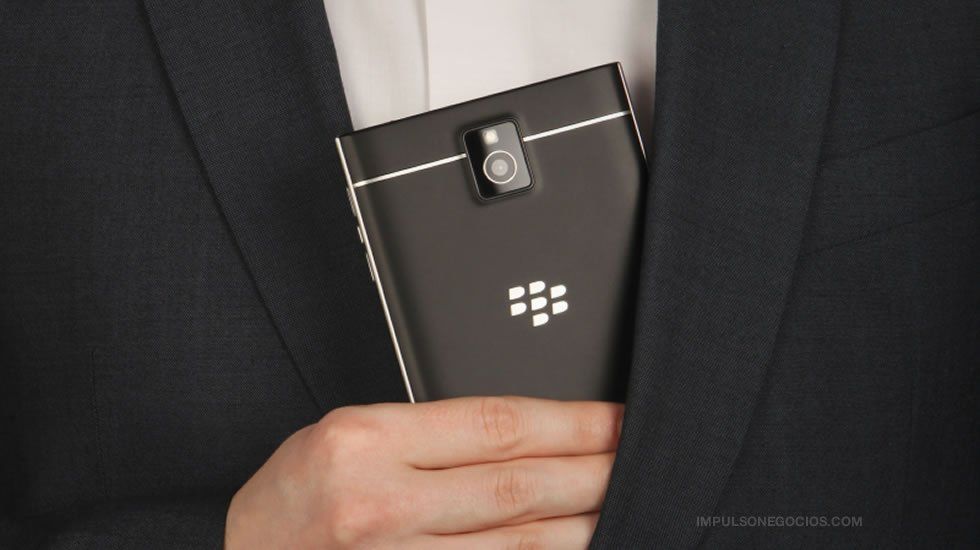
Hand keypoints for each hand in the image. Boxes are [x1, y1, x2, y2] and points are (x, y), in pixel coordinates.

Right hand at [225, 396, 621, 548]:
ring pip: (519, 545)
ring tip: (624, 504)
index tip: (615, 419)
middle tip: (641, 459)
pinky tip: (573, 549)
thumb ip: (432, 432)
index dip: (572, 423)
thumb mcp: (349, 433)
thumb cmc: (296, 494)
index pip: (498, 424)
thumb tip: (526, 434)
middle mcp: (382, 504)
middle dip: (594, 471)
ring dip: (583, 525)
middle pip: (519, 485)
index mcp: (367, 440)